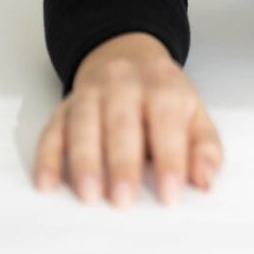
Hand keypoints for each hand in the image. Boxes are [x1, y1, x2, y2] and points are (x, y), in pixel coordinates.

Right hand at [32, 32, 223, 207]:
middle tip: (123, 200)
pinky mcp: (63, 106)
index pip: (167, 121)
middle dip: (122, 162)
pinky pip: (52, 129)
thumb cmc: (162, 95)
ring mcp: (91, 93)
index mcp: (163, 85)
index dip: (170, 159)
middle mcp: (124, 84)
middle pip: (122, 121)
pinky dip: (47, 156)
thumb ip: (204, 147)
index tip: (169, 195)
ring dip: (85, 159)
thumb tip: (206, 181)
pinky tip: (47, 183)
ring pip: (84, 123)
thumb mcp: (193, 112)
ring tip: (89, 194)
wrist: (126, 53)